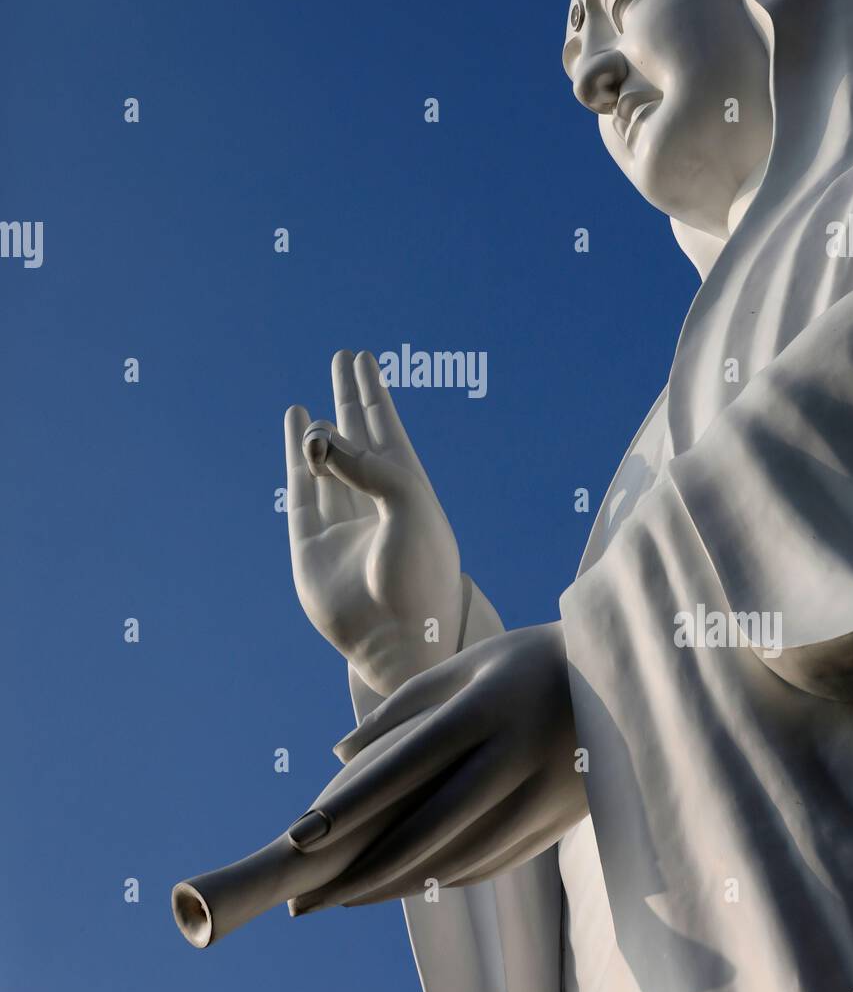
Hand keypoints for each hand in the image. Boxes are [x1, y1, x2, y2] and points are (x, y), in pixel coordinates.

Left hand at [284, 622, 585, 911]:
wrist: (632, 677)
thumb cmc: (530, 660)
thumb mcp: (469, 663)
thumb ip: (401, 706)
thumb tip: (337, 752)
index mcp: (488, 708)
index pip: (408, 762)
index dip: (353, 801)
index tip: (301, 832)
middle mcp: (516, 755)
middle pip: (432, 825)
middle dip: (366, 865)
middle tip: (311, 893)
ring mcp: (542, 795)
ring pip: (462, 856)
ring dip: (401, 883)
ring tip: (347, 898)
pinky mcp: (558, 821)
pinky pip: (493, 862)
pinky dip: (445, 879)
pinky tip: (408, 886)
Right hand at [285, 350, 462, 696]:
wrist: (399, 634)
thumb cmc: (419, 571)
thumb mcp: (408, 503)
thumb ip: (367, 464)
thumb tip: (321, 435)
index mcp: (408, 489)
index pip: (387, 429)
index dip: (375, 394)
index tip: (365, 360)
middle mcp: (375, 500)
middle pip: (358, 436)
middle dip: (349, 398)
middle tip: (342, 357)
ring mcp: (342, 521)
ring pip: (326, 462)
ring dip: (318, 431)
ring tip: (309, 405)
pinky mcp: (310, 544)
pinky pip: (301, 491)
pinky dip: (295, 460)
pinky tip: (294, 432)